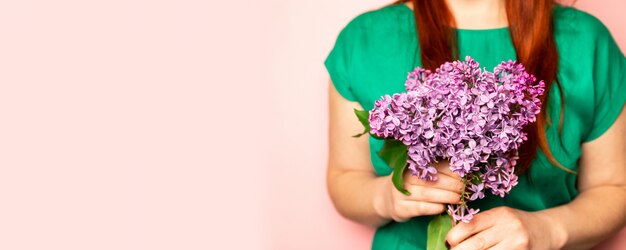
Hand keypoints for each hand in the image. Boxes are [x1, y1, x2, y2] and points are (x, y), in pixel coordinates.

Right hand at [373, 161, 463, 221]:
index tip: (465, 176)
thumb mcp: (419, 174)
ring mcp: (400, 193)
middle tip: (465, 189)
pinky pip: (421, 208)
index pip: (434, 166)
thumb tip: (463, 171)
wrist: (386, 198)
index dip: (451, 171)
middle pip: (432, 180)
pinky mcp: (400, 208)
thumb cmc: (410, 185)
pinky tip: (443, 208)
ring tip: (458, 199)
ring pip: (428, 194)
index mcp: (411, 165)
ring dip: (446, 197)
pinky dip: (435, 208)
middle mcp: (404, 177)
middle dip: (452, 185)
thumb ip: (437, 171)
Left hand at [446, 207, 561, 249]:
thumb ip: (480, 223)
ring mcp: (517, 244)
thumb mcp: (500, 216)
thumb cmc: (516, 223)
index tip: (449, 241)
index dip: (455, 235)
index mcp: (499, 214)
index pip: (471, 225)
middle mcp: (509, 228)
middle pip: (476, 244)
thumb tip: (453, 235)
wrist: (548, 230)